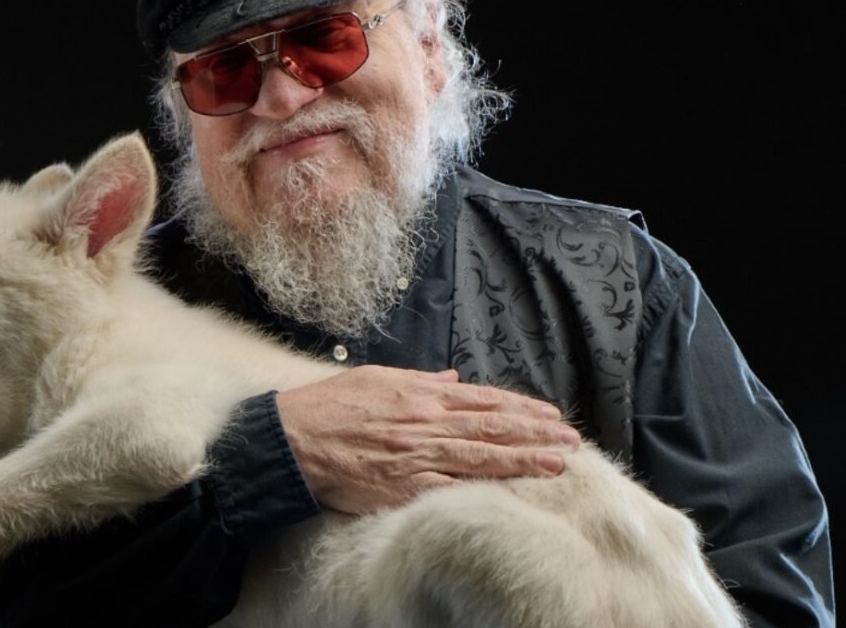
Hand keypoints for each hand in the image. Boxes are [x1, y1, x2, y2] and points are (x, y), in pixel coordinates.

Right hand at [276, 365, 581, 514]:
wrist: (294, 439)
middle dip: (536, 433)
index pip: (483, 400)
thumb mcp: (375, 378)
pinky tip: (512, 489)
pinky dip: (485, 486)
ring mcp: (418, 456)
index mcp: (420, 394)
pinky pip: (453, 486)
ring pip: (482, 457)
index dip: (520, 407)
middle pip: (492, 427)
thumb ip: (417, 379)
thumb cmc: (330, 407)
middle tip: (572, 439)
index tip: (550, 415)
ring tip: (559, 462)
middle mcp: (426, 423)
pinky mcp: (405, 485)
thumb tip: (451, 379)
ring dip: (525, 459)